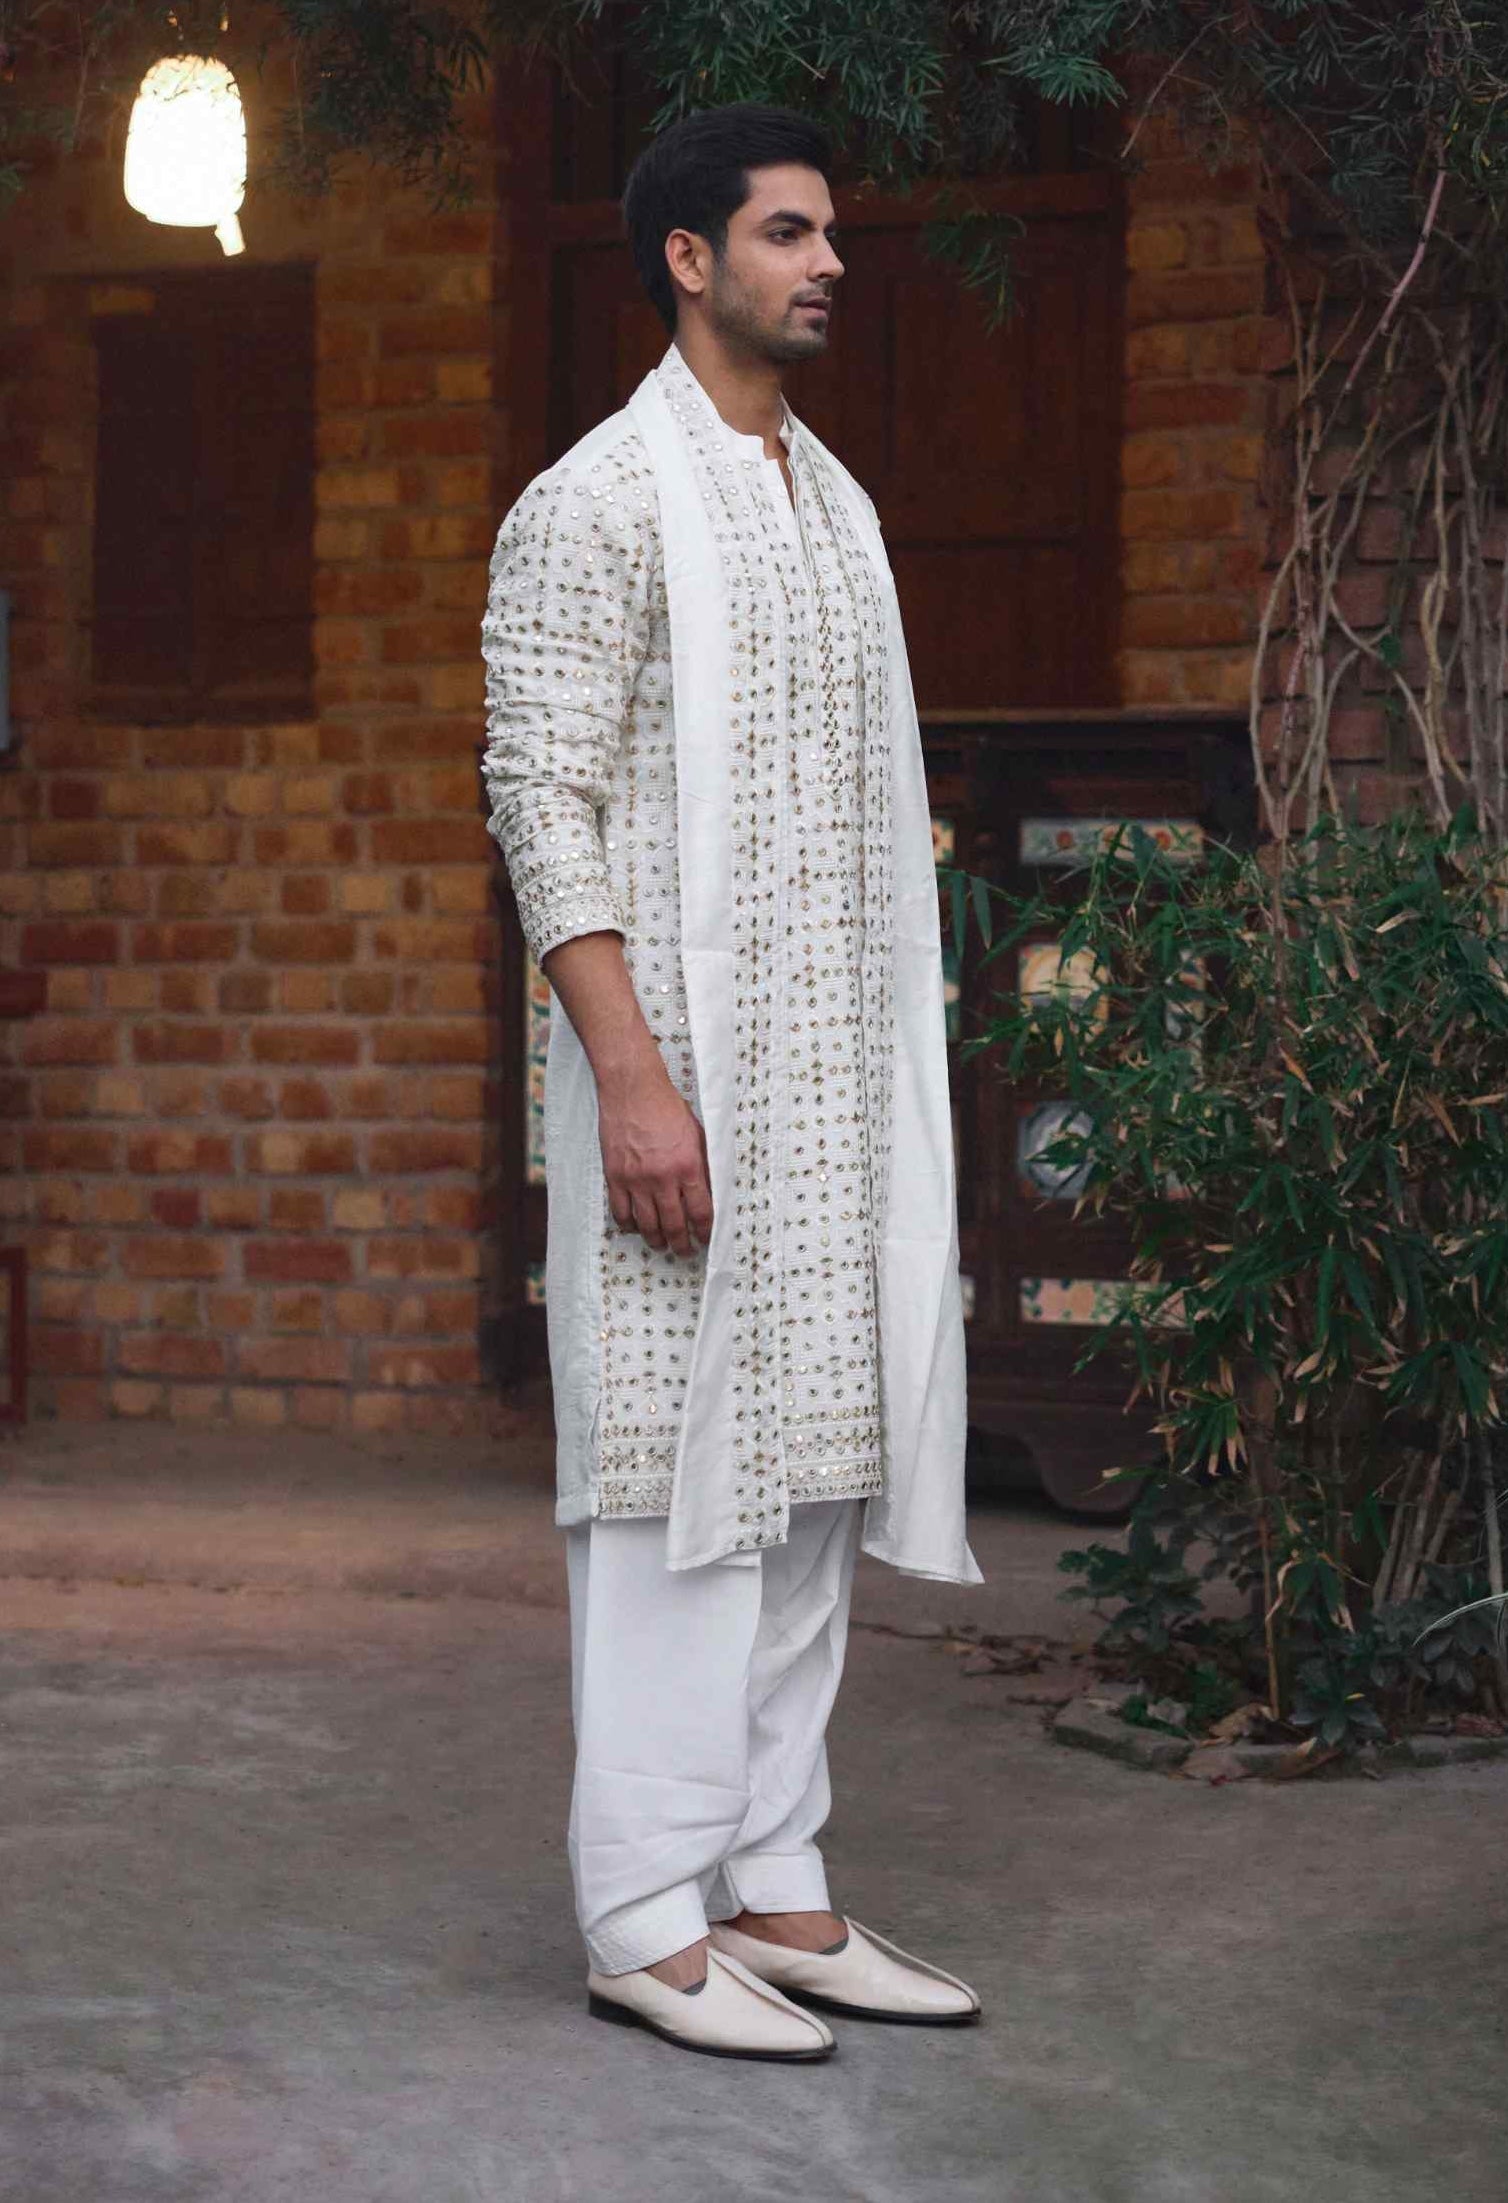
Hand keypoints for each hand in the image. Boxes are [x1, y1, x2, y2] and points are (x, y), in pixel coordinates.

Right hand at [598, 1065, 713, 1257]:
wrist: (633, 1090)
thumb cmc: (667, 1107)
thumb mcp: (697, 1134)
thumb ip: (703, 1165)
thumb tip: (709, 1191)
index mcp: (688, 1166)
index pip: (701, 1212)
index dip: (705, 1231)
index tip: (705, 1239)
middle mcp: (663, 1178)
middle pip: (674, 1225)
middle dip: (682, 1244)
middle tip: (685, 1251)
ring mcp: (636, 1180)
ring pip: (647, 1225)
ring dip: (657, 1240)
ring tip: (662, 1245)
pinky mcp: (615, 1177)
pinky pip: (621, 1212)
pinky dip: (629, 1226)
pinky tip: (636, 1228)